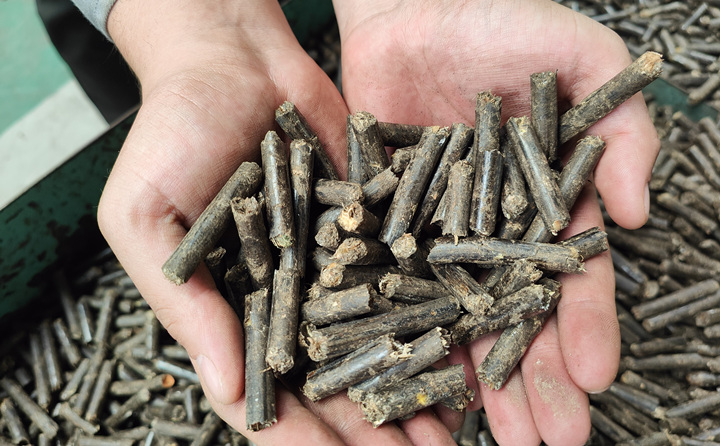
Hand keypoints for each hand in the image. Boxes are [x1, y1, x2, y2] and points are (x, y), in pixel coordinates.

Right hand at [98, 0, 448, 442]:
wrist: (234, 58)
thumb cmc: (172, 131)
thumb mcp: (146, 215)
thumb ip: (184, 302)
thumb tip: (223, 389)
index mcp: (230, 309)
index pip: (263, 394)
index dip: (297, 438)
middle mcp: (288, 301)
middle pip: (330, 383)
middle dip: (367, 431)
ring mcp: (333, 268)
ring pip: (374, 344)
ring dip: (406, 391)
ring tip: (445, 431)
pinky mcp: (370, 229)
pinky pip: (401, 282)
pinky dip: (428, 318)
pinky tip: (459, 351)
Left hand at [334, 0, 658, 443]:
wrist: (410, 6)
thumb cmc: (497, 20)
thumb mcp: (577, 57)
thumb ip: (616, 130)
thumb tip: (633, 212)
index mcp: (543, 207)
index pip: (571, 279)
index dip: (584, 327)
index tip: (593, 376)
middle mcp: (491, 236)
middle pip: (514, 317)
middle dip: (533, 380)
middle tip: (549, 441)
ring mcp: (435, 239)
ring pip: (454, 321)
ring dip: (472, 381)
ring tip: (490, 438)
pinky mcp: (382, 230)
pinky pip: (387, 290)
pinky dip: (397, 337)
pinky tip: (408, 385)